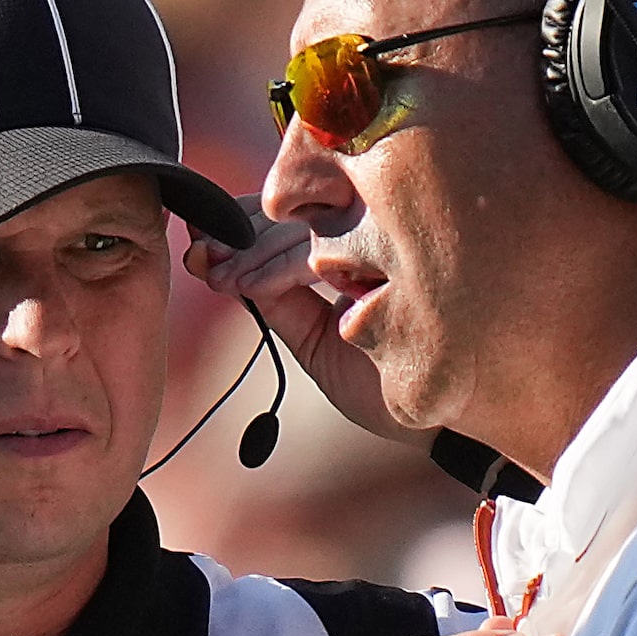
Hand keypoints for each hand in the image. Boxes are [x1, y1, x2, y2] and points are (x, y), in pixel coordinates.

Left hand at [184, 194, 422, 444]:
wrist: (436, 422)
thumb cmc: (383, 381)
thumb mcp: (315, 341)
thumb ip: (276, 301)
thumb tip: (217, 256)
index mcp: (363, 241)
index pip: (297, 214)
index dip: (244, 221)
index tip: (201, 237)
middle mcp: (380, 232)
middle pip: (296, 213)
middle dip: (238, 236)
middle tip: (200, 255)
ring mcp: (390, 239)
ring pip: (303, 229)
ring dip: (251, 256)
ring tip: (218, 279)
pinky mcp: (396, 257)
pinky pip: (320, 251)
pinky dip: (276, 270)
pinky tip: (247, 287)